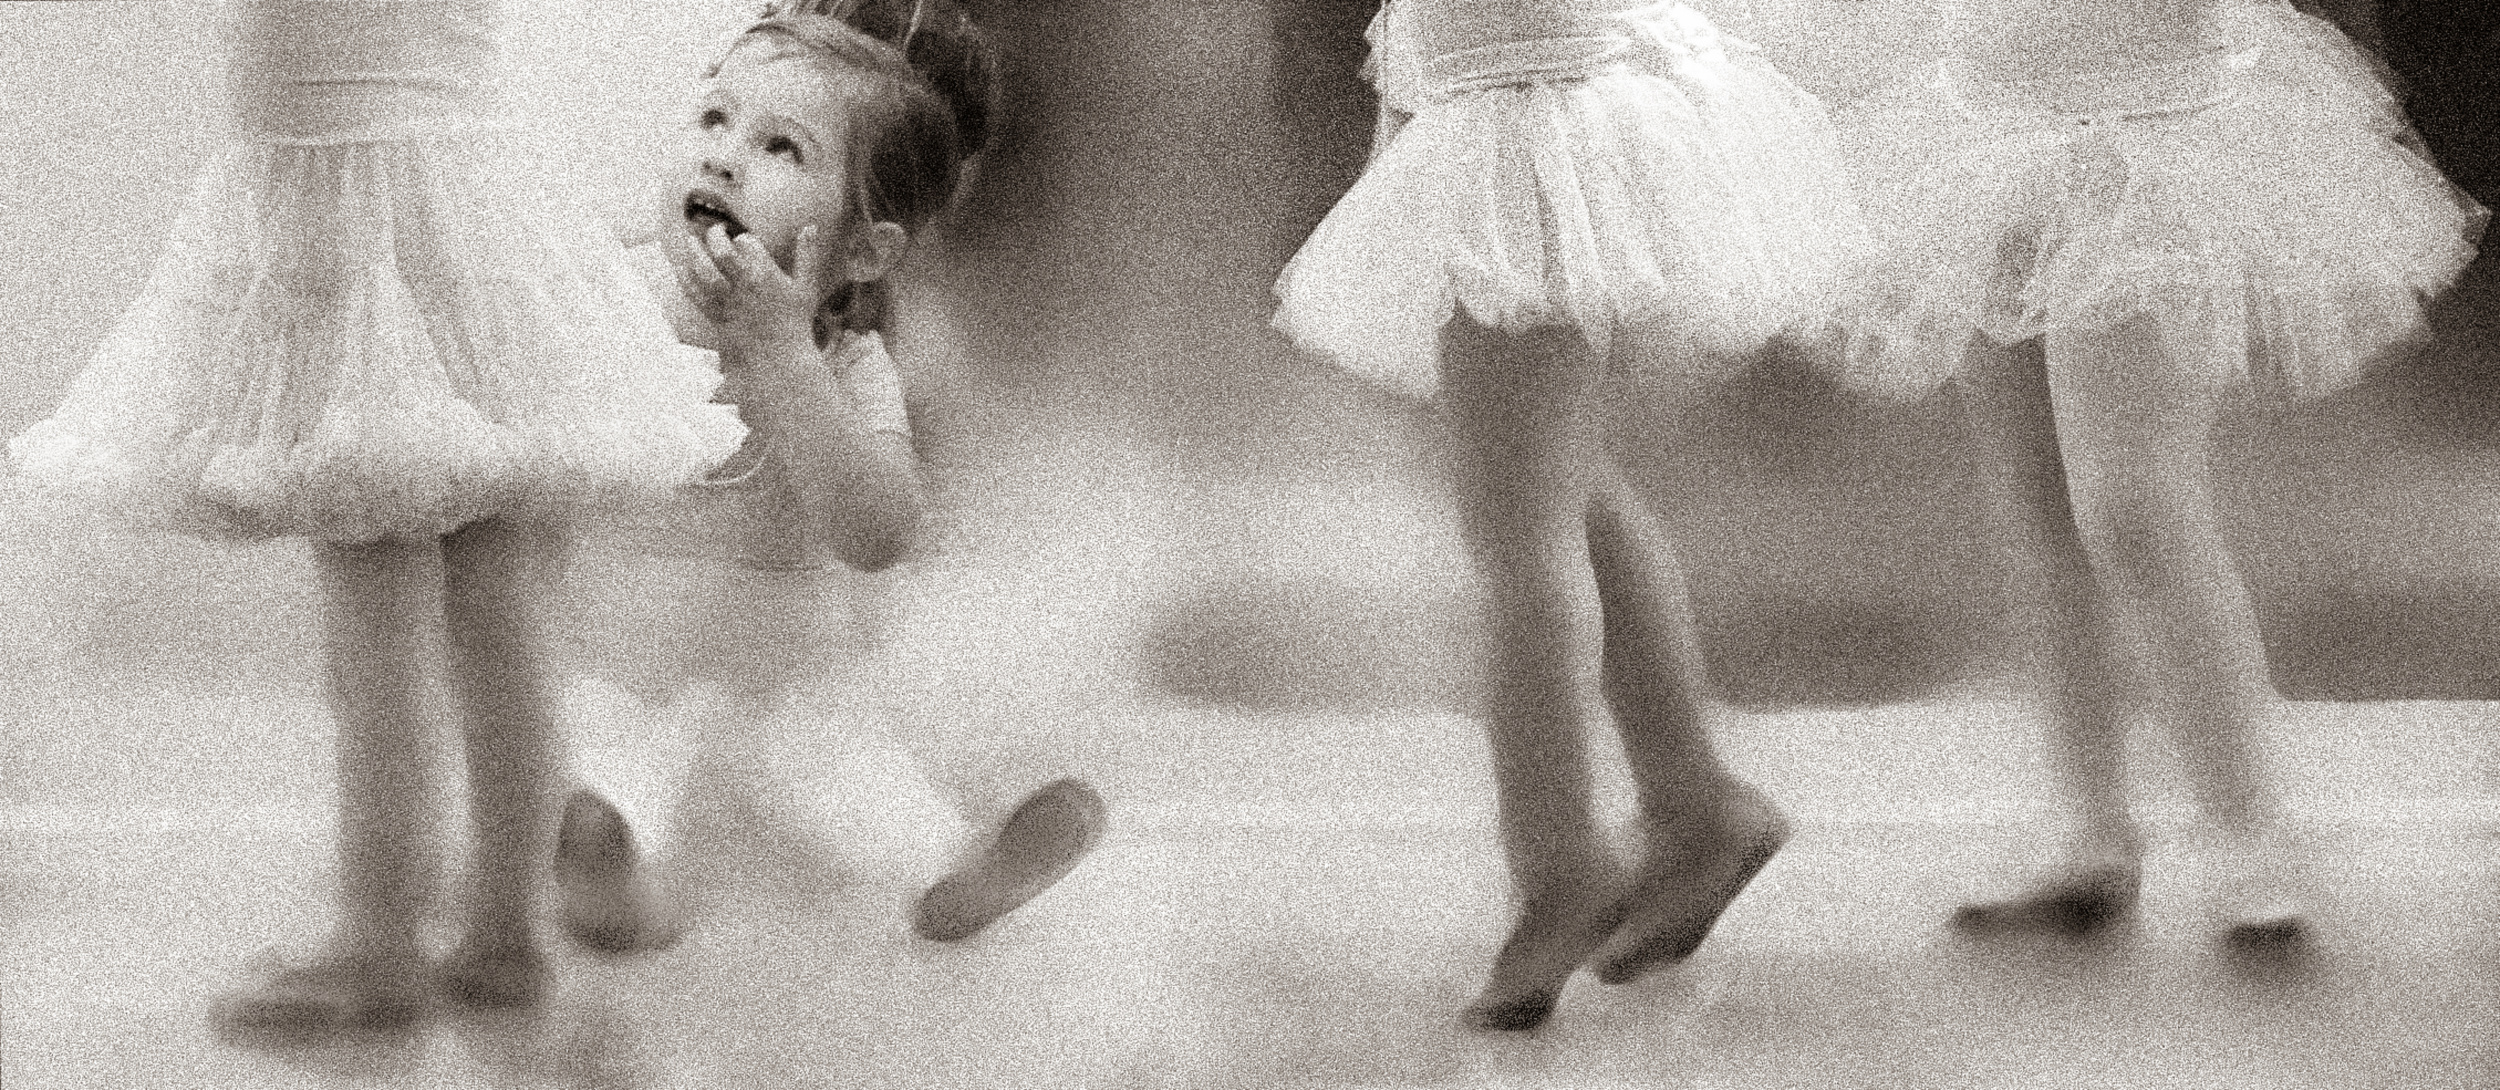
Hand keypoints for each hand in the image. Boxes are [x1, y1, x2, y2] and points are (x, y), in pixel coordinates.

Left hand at [668, 223, 838, 368]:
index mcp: (767, 276)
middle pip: (722, 252)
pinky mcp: (716, 315)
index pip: (748, 243)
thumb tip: (810, 226)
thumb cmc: (795, 322)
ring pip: (704, 271)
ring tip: (690, 242)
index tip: (744, 243)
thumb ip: (807, 255)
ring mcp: (728, 301)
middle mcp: (745, 286)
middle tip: (715, 232)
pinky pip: (695, 294)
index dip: (744, 239)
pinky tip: (682, 268)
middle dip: (715, 236)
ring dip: (694, 253)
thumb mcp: (806, 287)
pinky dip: (685, 279)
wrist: (779, 359)